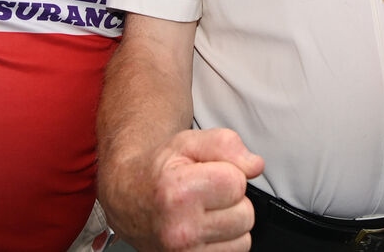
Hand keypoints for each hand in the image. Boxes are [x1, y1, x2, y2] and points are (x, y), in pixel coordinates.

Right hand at [133, 128, 263, 250]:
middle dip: (231, 200)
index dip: (228, 173)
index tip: (208, 173)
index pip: (238, 182)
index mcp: (178, 192)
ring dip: (230, 224)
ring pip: (243, 238)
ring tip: (204, 212)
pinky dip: (225, 242)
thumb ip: (226, 144)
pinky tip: (205, 229)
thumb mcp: (188, 142)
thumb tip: (255, 165)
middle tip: (206, 193)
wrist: (128, 197)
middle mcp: (180, 229)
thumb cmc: (158, 171)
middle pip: (245, 214)